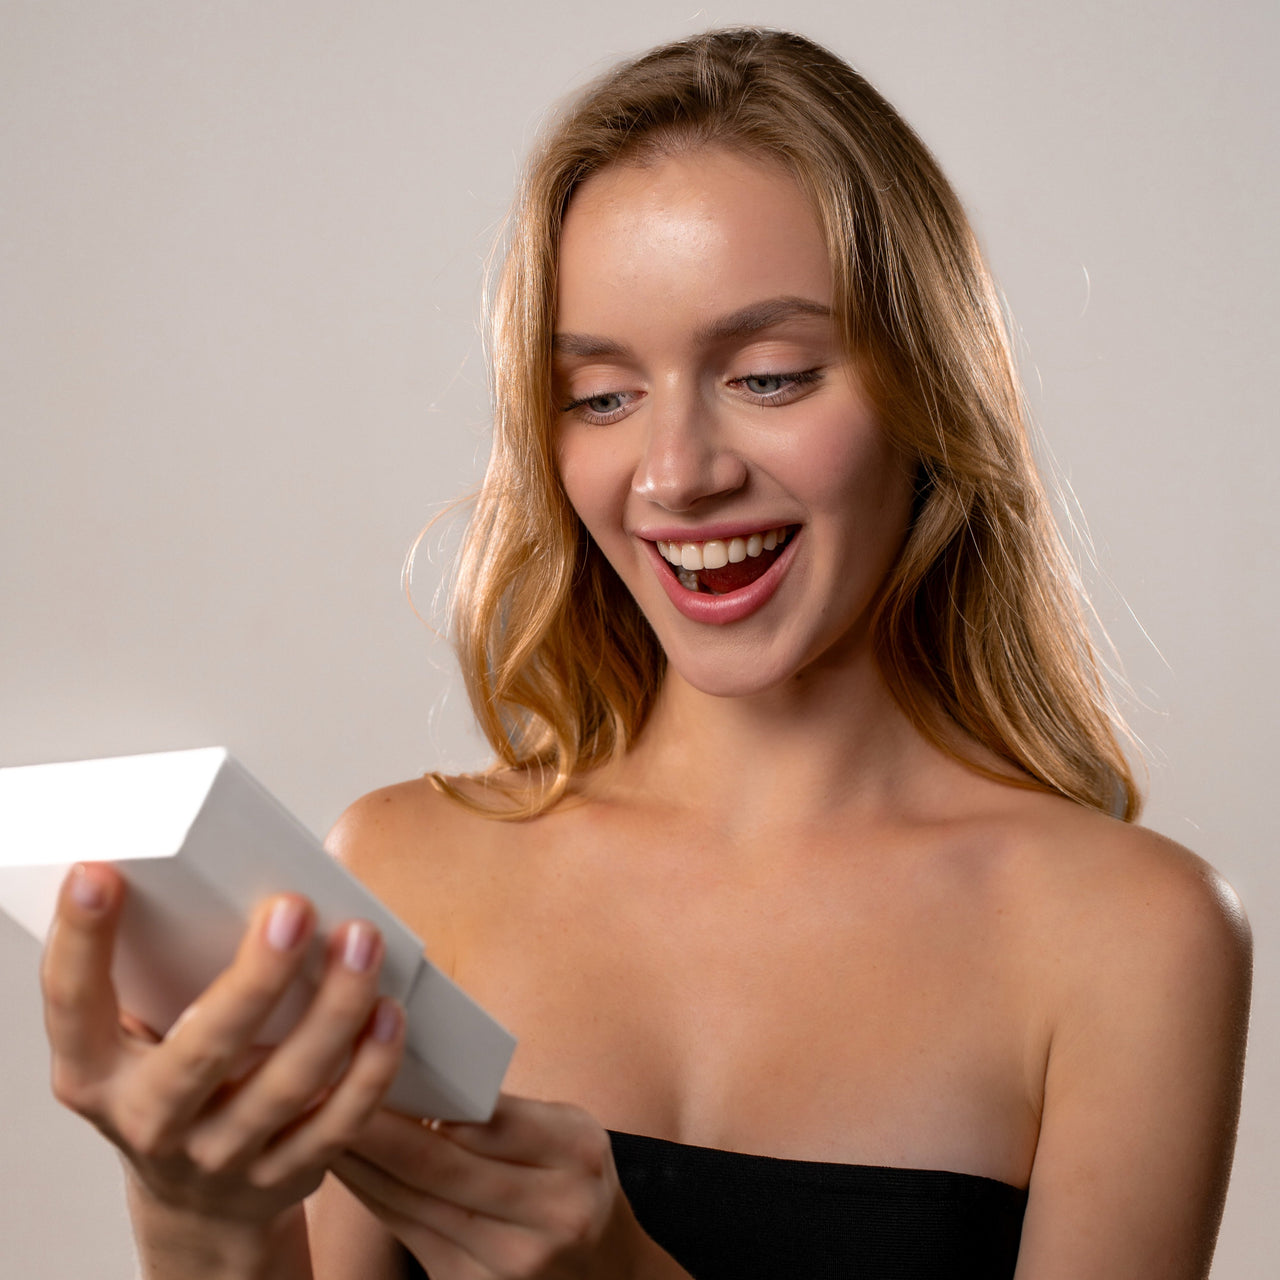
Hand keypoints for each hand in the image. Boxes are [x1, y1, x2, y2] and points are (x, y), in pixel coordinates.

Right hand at [41, 862, 405, 1228]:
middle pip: (202, 1050)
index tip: (99, 874)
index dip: (80, 940)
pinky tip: (389, 1014)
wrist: (197, 1199)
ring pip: (286, 1085)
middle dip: (255, 977)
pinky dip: (370, 1067)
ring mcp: (218, 1155)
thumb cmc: (173, 1079)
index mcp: (94, 1072)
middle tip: (294, 908)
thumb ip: (164, 972)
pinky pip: (337, 1123)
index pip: (72, 1003)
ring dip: (333, 1009)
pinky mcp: (283, 1176)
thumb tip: (238, 876)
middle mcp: (149, 1120)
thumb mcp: (138, 1038)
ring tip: (362, 942)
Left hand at [333, 1095, 675, 1278]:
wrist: (601, 1272)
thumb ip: (507, 1112)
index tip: (373, 1065)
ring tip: (321, 1121)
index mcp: (576, 1155)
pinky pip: (407, 1233)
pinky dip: (372, 1195)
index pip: (488, 1121)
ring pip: (413, 1203)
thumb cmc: (572, 1179)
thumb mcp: (567, 1131)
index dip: (423, 1102)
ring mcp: (509, 1263)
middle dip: (375, 1128)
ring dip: (360, 1163)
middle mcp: (550, 1213)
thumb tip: (424, 1082)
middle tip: (325, 1088)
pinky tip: (348, 1166)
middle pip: (441, 1166)